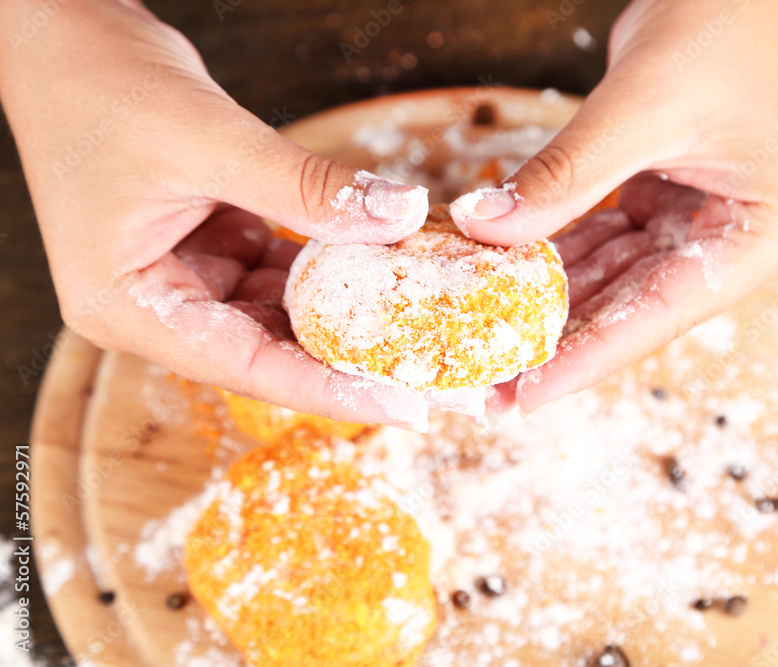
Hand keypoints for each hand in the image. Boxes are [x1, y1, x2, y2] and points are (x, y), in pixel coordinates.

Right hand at [0, 0, 430, 428]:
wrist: (67, 39)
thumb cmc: (101, 86)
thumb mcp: (209, 139)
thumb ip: (305, 185)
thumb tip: (398, 214)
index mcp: (127, 306)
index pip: (245, 368)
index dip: (328, 390)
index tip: (403, 405)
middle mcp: (156, 306)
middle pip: (267, 352)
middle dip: (346, 360)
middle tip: (426, 371)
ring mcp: (185, 278)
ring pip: (279, 315)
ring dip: (344, 313)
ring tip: (415, 324)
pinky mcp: (211, 248)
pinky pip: (280, 274)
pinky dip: (328, 268)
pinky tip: (378, 266)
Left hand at [451, 0, 777, 412]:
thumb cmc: (718, 28)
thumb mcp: (639, 106)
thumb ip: (565, 175)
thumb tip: (483, 230)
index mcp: (761, 237)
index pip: (661, 315)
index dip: (587, 359)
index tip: (523, 397)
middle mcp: (733, 244)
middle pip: (631, 310)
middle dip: (557, 343)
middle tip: (488, 382)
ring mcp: (698, 227)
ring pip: (609, 282)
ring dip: (547, 303)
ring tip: (482, 335)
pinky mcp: (664, 206)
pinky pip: (599, 243)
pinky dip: (552, 255)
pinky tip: (501, 274)